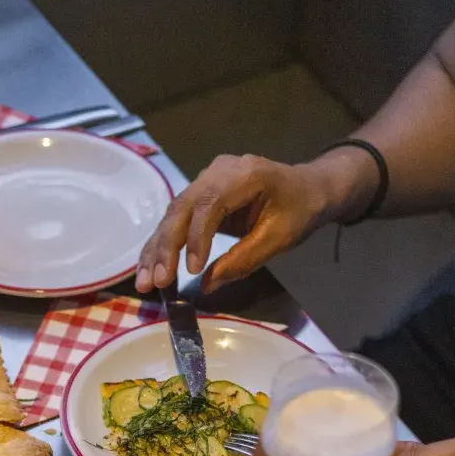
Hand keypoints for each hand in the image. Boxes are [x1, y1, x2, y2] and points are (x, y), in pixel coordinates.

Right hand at [135, 148, 377, 293]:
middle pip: (182, 207)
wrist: (309, 188)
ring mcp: (206, 179)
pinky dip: (163, 244)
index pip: (209, 204)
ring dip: (157, 249)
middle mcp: (218, 171)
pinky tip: (150, 267)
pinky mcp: (200, 193)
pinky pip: (177, 217)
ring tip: (145, 281)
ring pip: (173, 213)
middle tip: (155, 281)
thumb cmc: (299, 211)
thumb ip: (243, 260)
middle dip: (165, 247)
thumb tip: (207, 285)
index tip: (190, 270)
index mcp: (245, 175)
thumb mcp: (278, 239)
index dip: (196, 238)